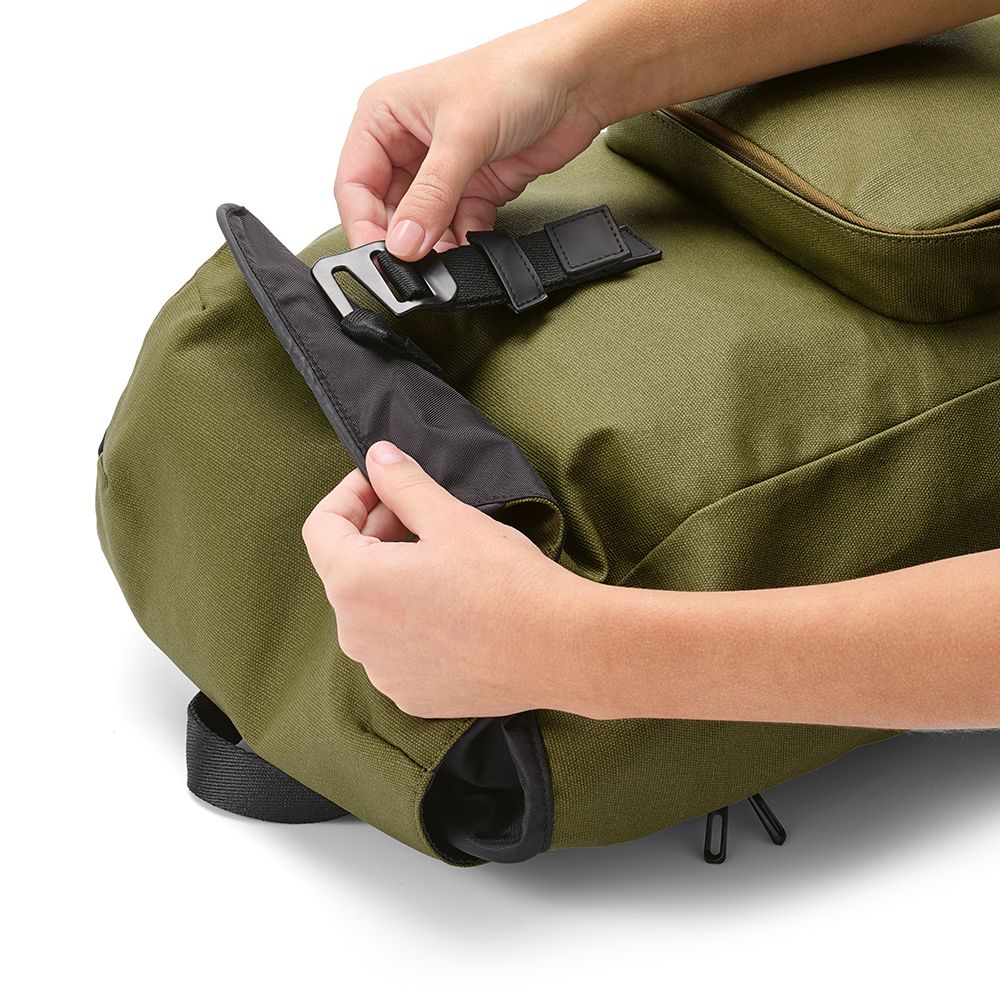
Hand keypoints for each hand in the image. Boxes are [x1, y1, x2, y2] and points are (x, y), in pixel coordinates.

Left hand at [301, 441, 593, 718]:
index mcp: (355, 585)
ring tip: (442, 561)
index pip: (321, 527)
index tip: (383, 484)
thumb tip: (377, 458)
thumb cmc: (507, 582)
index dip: (349, 495)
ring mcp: (382, 671)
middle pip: (345, 568)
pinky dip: (411, 620)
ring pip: (371, 610)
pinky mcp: (411, 694)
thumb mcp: (451, 519)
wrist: (560, 650)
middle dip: (375, 533)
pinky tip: (452, 606)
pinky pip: (395, 648)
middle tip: (421, 514)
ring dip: (393, 578)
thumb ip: (403, 485)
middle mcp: (355, 635)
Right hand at [334, 17, 605, 258]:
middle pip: (386, 210)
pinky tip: (471, 249)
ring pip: (422, 224)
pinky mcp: (474, 188)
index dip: (363, 224)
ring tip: (444, 265)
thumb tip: (403, 243)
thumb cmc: (516, 74)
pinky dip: (464, 243)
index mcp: (384, 116)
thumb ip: (430, 197)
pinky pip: (457, 228)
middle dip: (402, 241)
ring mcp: (442, 169)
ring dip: (434, 247)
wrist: (579, 80)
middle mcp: (407, 143)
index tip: (379, 259)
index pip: (354, 183)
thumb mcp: (461, 136)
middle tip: (414, 269)